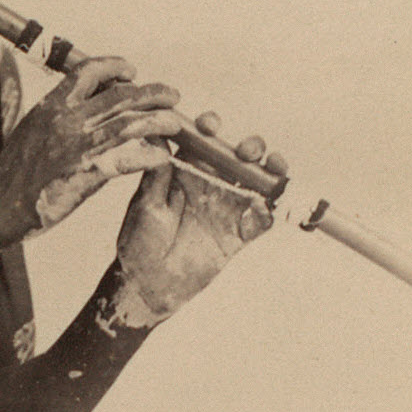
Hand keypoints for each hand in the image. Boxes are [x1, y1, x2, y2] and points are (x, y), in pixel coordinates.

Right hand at [0, 56, 180, 238]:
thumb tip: (81, 107)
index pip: (88, 71)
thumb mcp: (32, 131)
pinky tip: (163, 157)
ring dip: (159, 120)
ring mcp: (78, 146)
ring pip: (131, 122)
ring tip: (176, 123)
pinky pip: (128, 159)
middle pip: (121, 94)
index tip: (132, 71)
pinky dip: (150, 156)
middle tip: (171, 96)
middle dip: (152, 92)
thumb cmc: (13, 174)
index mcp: (51, 106)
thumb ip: (58, 117)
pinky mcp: (86, 173)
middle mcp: (66, 119)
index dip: (115, 66)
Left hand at [114, 114, 286, 321]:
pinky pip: (263, 219)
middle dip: (250, 146)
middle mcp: (210, 185)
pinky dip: (273, 209)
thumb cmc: (138, 241)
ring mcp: (227, 209)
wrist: (147, 284)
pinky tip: (272, 203)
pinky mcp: (239, 235)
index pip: (203, 142)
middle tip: (246, 151)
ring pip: (257, 183)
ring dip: (270, 170)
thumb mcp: (146, 204)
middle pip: (238, 157)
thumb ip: (156, 172)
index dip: (210, 128)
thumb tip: (154, 133)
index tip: (209, 126)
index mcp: (186, 172)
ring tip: (273, 165)